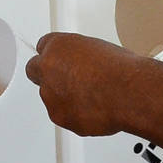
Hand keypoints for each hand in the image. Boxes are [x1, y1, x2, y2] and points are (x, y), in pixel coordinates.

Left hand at [24, 32, 141, 135]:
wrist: (128, 92)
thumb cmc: (120, 69)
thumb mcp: (98, 48)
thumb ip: (79, 56)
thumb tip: (80, 63)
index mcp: (57, 46)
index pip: (43, 46)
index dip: (54, 56)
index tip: (60, 60)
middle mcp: (48, 69)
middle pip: (34, 70)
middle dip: (46, 74)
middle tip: (65, 78)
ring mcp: (51, 95)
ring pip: (49, 96)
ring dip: (63, 96)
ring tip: (91, 96)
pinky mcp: (59, 116)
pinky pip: (63, 114)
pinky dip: (74, 113)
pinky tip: (93, 109)